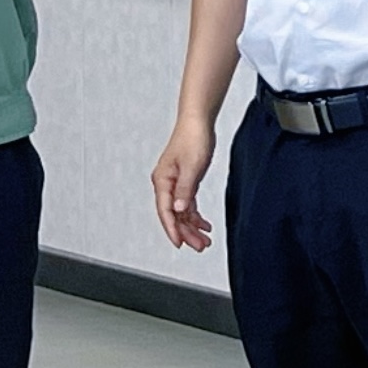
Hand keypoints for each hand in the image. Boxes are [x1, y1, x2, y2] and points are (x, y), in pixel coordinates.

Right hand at [150, 116, 217, 251]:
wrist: (198, 121)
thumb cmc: (193, 138)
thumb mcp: (192, 166)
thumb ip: (185, 189)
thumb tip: (178, 209)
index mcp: (163, 180)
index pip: (166, 211)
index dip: (173, 230)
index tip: (180, 244)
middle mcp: (166, 183)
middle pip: (174, 215)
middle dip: (186, 233)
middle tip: (200, 246)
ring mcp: (175, 182)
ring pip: (181, 212)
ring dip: (192, 227)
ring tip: (204, 240)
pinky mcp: (185, 180)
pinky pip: (187, 203)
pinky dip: (195, 215)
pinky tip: (204, 224)